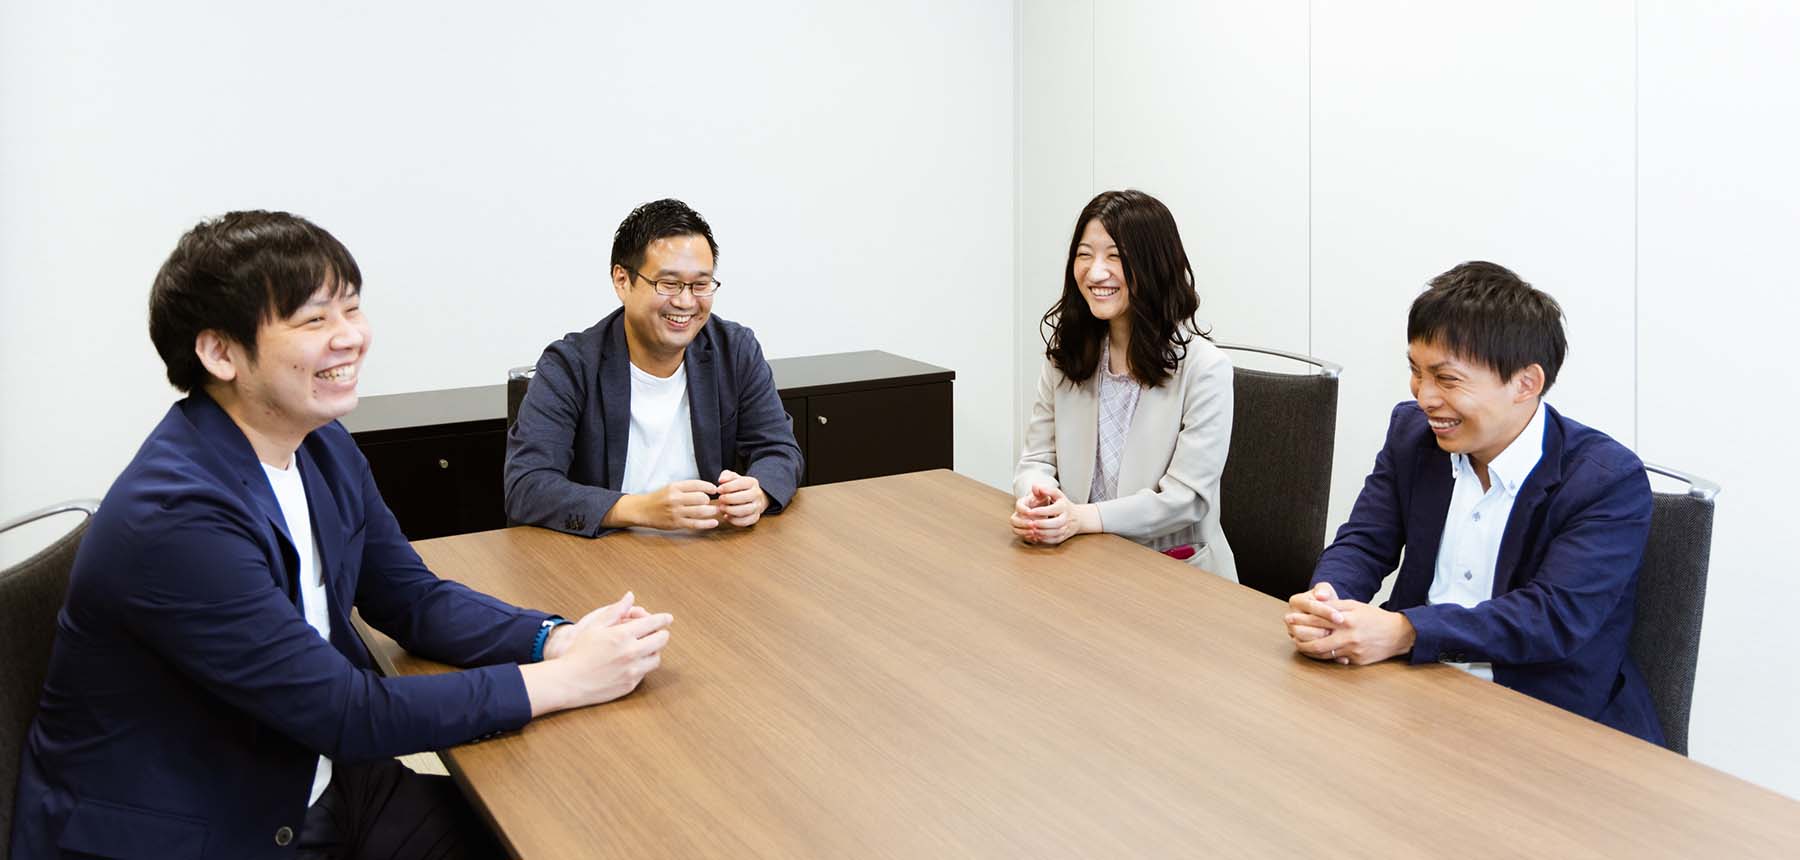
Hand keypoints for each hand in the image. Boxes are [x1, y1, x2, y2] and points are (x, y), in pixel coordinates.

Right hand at [522, 591, 673, 715]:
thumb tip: (630, 596)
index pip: (653, 623)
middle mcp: (631, 652)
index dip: (663, 619)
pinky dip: (643, 665)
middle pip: (661, 640)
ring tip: (645, 647)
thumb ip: (615, 611)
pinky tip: (634, 661)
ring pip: (656, 658)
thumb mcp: (594, 627)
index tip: (667, 618)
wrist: (568, 682)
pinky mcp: (630, 684)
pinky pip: (645, 672)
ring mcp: (632, 670)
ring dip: (654, 651)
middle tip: (658, 632)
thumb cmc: (578, 652)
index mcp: (622, 635)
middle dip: (662, 634)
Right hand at [613, 479, 720, 529]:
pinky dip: (707, 524)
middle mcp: (675, 498)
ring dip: (712, 511)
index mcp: (675, 487)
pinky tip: (714, 522)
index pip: (697, 484)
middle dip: (709, 500)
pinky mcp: (676, 523)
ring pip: (700, 511)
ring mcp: (676, 512)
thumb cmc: (659, 498)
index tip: (714, 490)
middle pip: (701, 498)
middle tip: (713, 502)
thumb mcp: (671, 487)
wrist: (643, 510)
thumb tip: (707, 489)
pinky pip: (695, 524)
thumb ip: (687, 488)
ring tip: (715, 511)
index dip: (709, 487)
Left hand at [714, 470, 768, 526]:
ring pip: (745, 511)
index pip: (741, 483)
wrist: (751, 497)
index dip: (727, 487)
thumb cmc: (738, 487)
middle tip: (720, 499)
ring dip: (730, 510)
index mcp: (752, 482)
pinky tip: (726, 516)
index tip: (718, 490)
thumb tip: (721, 480)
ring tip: (722, 508)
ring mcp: (757, 507)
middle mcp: (757, 494)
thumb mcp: (733, 478)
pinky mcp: (755, 517)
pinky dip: (734, 520)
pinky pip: (745, 521)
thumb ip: (726, 476)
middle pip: (744, 498)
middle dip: (729, 499)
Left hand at [1009, 484, 1096, 545]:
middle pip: (1056, 523)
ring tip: (1032, 530)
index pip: (1053, 509)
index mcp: (1064, 506)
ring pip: (1055, 533)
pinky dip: (1045, 539)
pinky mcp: (1064, 536)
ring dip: (1043, 532)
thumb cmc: (1063, 504)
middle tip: (1031, 523)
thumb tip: (1035, 486)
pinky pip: (1055, 540)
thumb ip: (1046, 490)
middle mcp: (1066, 518)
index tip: (1030, 511)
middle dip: (1042, 524)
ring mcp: (1066, 528)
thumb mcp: (1057, 495)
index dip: (1041, 511)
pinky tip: (1037, 536)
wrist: (1077, 517)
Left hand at [1286, 583, 1415, 665]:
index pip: (1318, 620)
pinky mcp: (1357, 661)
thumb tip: (1315, 603)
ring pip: (1325, 654)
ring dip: (1310, 650)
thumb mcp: (1355, 605)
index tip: (1289, 619)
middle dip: (1301, 640)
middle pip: (1317, 643)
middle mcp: (1349, 637)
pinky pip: (1336, 660)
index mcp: (1347, 620)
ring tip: (1299, 644)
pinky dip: (1325, 656)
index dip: (1300, 620)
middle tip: (1290, 636)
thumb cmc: (1374, 617)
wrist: (1398, 634)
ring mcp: (1353, 651)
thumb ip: (1334, 606)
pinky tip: (1316, 652)